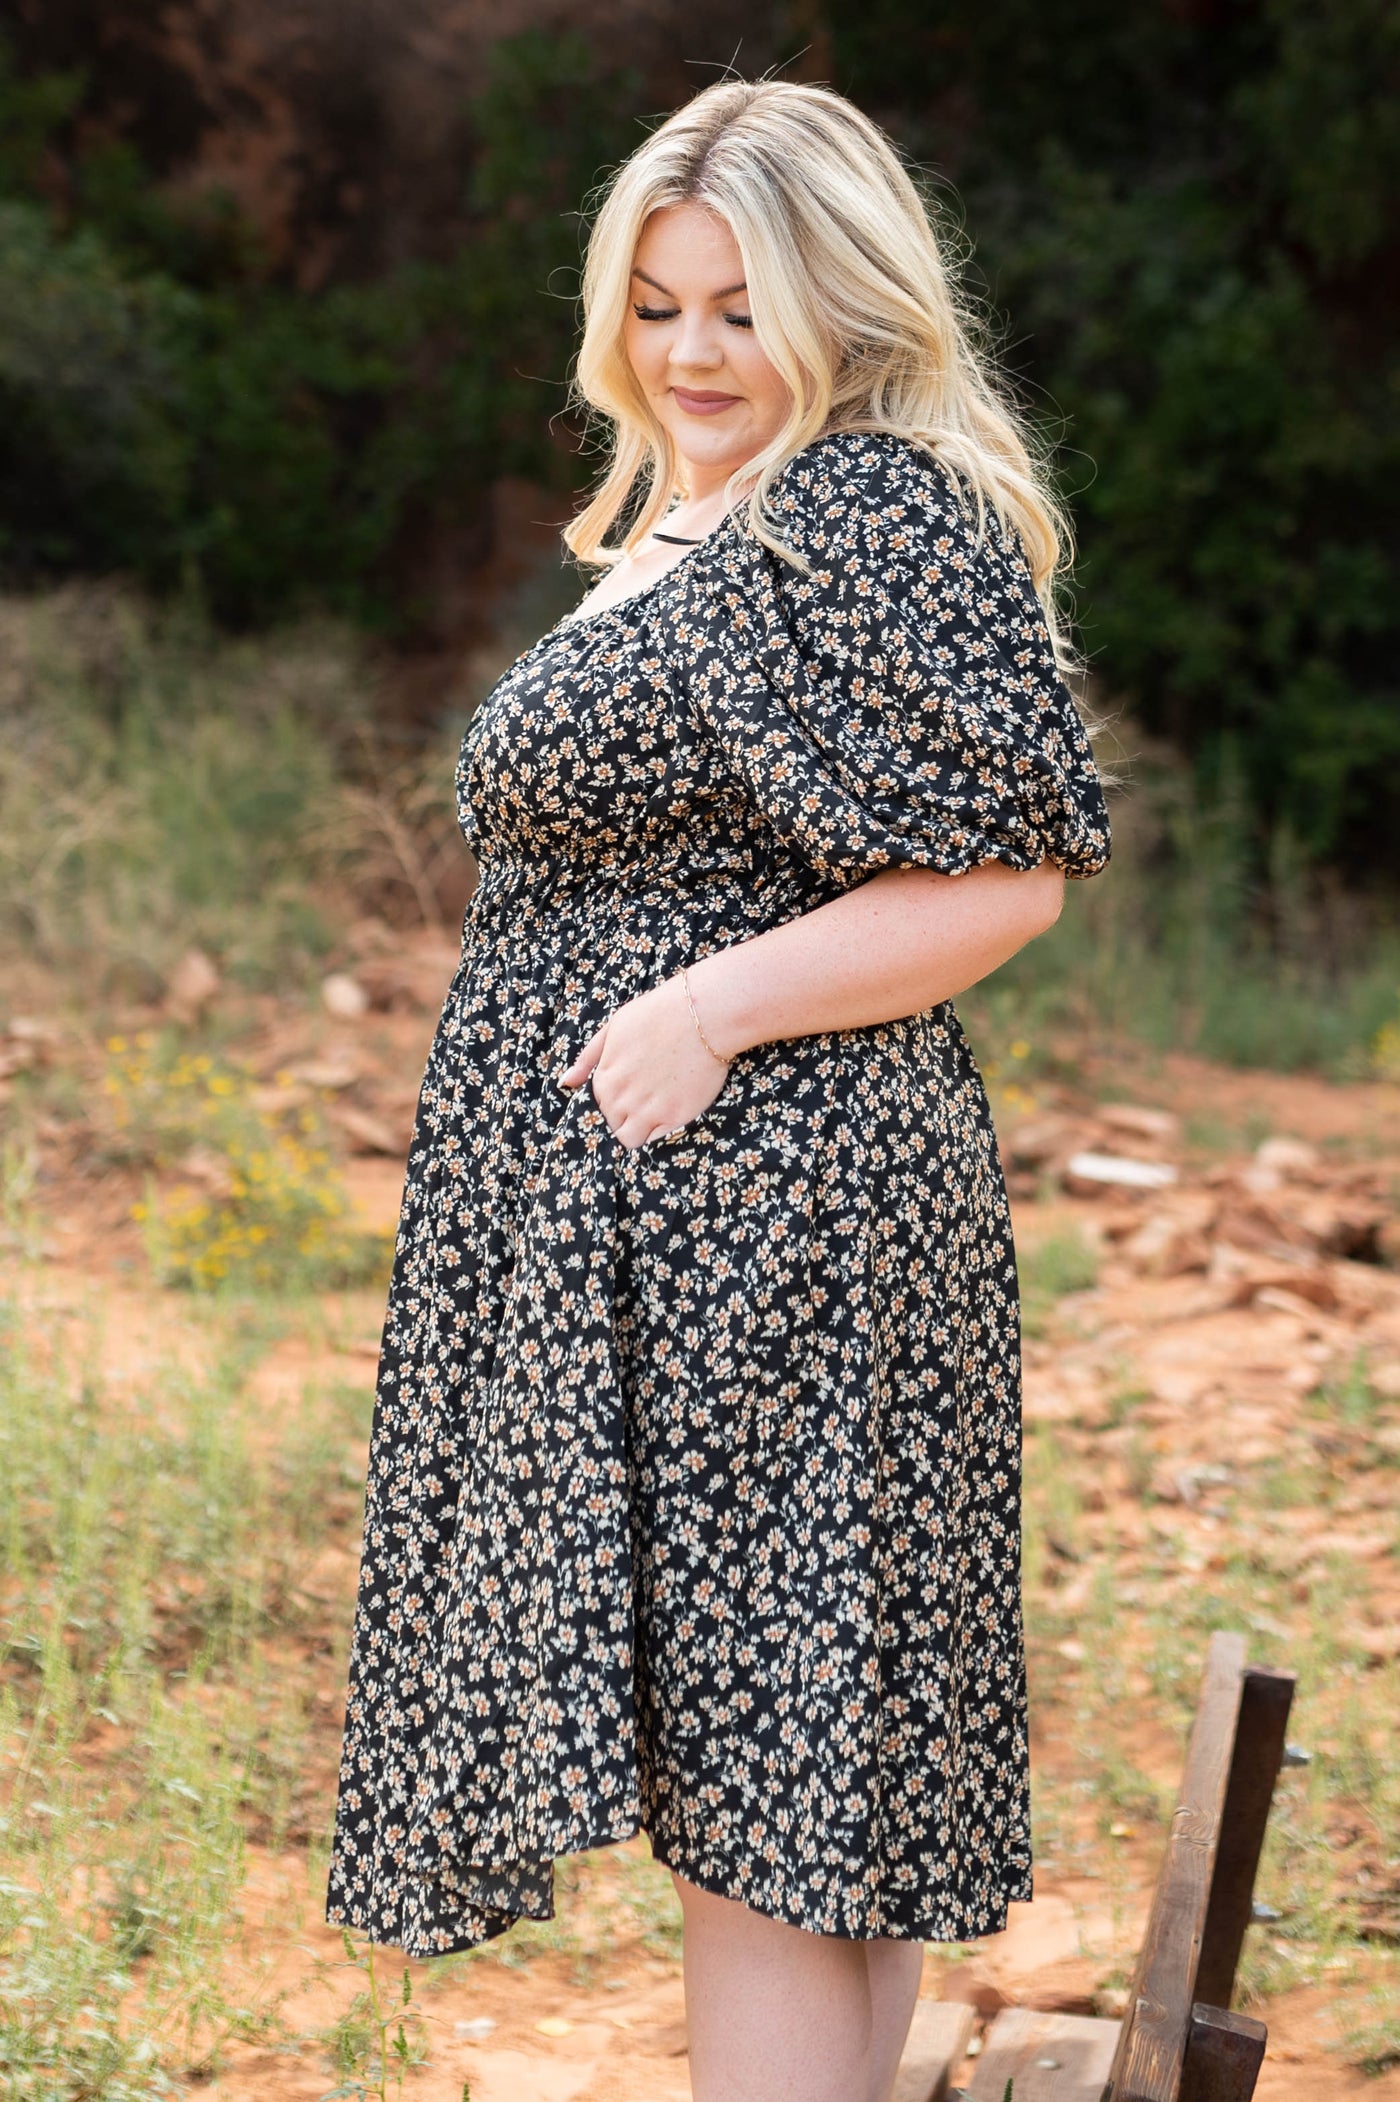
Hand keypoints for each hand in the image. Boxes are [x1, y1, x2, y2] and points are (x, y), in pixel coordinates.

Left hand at [558, 972, 731, 1148]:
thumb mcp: (612, 1027)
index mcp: (604, 1078)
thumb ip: (587, 1058)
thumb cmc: (657, 1014)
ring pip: (629, 1138)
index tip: (632, 1085)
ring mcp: (647, 1111)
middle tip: (646, 1095)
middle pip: (612, 1122)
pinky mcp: (674, 1117)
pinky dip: (657, 1129)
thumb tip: (565, 1083)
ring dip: (637, 1128)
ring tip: (654, 1109)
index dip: (615, 1096)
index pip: (599, 1103)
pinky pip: (655, 1138)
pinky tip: (669, 1110)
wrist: (701, 1015)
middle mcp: (621, 1099)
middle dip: (624, 1114)